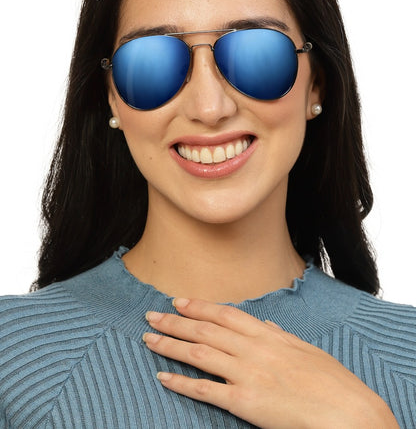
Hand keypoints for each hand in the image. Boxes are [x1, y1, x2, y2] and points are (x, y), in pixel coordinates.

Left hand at [143, 298, 397, 428]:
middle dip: (176, 320)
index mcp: (269, 335)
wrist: (350, 414)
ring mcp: (247, 373)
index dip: (199, 306)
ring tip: (149, 338)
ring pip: (199, 352)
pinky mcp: (244, 402)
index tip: (179, 300)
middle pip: (206, 329)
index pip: (225, 314)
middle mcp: (254, 349)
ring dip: (171, 344)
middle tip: (151, 315)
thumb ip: (283, 337)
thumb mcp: (308, 351)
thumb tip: (268, 325)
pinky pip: (205, 389)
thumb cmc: (334, 383)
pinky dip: (181, 382)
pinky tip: (163, 377)